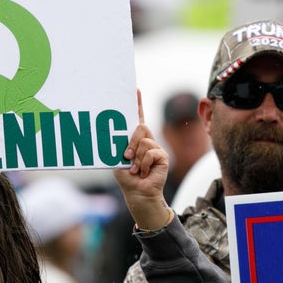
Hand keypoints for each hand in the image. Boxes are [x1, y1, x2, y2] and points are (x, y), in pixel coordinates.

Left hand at [114, 90, 170, 229]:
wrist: (137, 192)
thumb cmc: (126, 177)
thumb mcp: (118, 158)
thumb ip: (121, 145)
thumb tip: (122, 138)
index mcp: (135, 139)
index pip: (137, 118)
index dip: (137, 104)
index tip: (135, 90)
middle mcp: (147, 141)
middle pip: (140, 127)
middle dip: (130, 143)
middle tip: (126, 157)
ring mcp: (156, 148)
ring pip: (144, 141)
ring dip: (136, 158)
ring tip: (136, 169)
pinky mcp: (163, 156)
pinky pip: (150, 152)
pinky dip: (143, 164)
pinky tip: (144, 172)